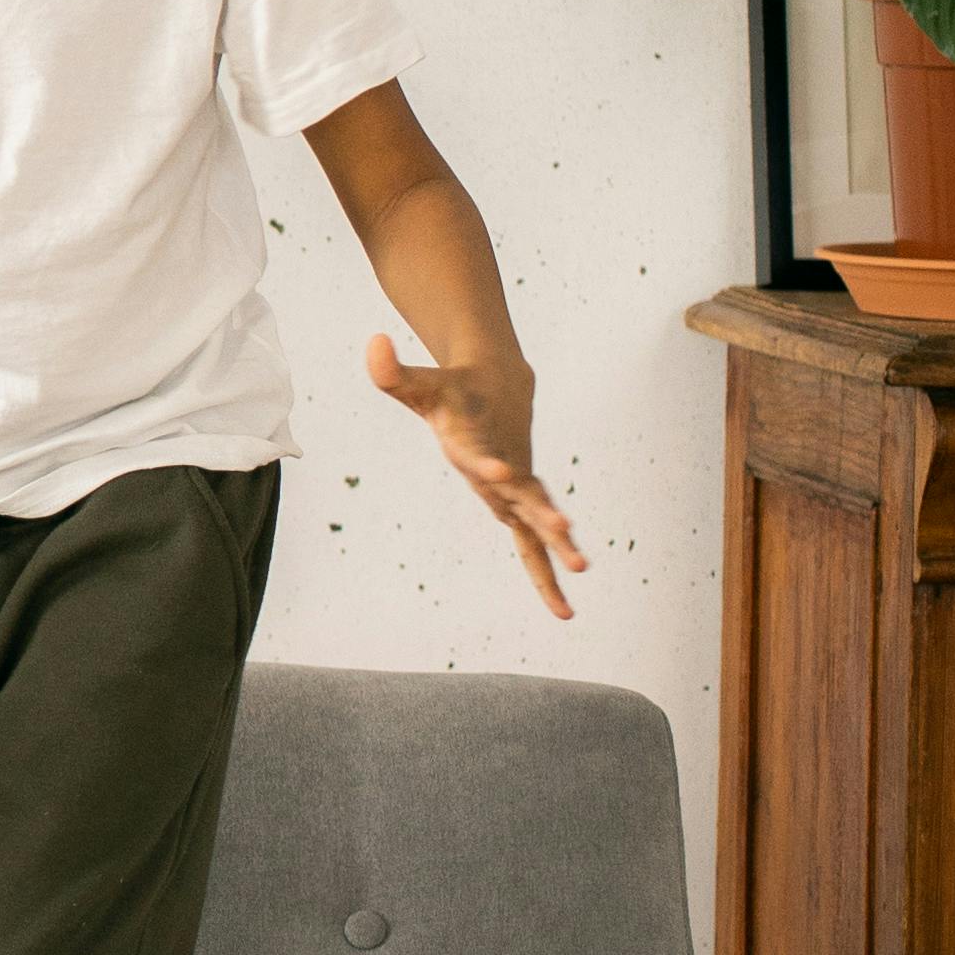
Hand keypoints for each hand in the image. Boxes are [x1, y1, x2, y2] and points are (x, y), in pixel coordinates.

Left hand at [364, 331, 585, 621]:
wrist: (501, 385)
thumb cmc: (454, 391)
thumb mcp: (420, 385)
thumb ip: (394, 373)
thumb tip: (372, 342)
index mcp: (479, 441)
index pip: (481, 453)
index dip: (488, 462)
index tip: (499, 470)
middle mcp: (505, 468)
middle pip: (524, 492)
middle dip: (542, 512)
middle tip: (564, 528)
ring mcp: (516, 489)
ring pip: (538, 522)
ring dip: (557, 546)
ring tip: (583, 568)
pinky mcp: (520, 504)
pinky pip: (533, 546)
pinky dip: (547, 575)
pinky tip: (563, 611)